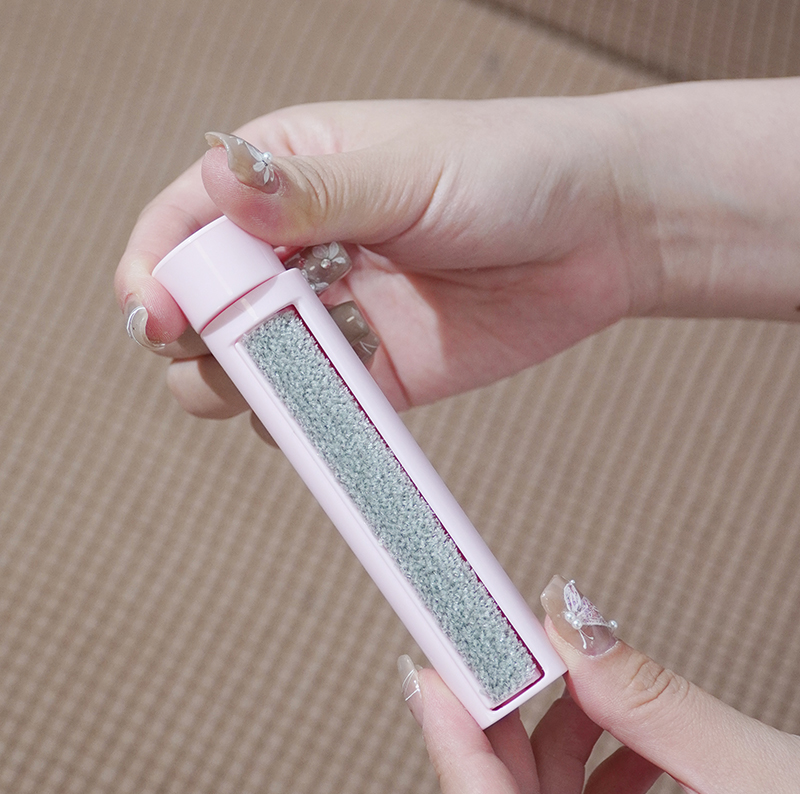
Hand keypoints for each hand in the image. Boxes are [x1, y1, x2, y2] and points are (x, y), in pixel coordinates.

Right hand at [115, 80, 799, 423]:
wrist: (603, 232)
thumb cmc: (510, 170)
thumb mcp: (407, 169)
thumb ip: (312, 193)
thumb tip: (217, 185)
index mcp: (288, 176)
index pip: (185, 222)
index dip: (157, 271)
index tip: (160, 313)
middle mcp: (300, 247)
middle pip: (201, 305)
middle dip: (195, 336)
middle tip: (231, 345)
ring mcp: (337, 315)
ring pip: (246, 366)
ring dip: (242, 385)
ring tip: (280, 380)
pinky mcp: (378, 371)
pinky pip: (317, 408)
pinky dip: (304, 422)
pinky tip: (322, 415)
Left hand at [399, 576, 799, 793]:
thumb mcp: (755, 780)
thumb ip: (656, 702)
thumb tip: (570, 623)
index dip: (452, 726)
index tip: (433, 660)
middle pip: (505, 787)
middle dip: (516, 708)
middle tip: (522, 642)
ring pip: (541, 793)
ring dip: (566, 731)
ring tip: (600, 684)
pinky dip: (600, 766)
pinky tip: (635, 741)